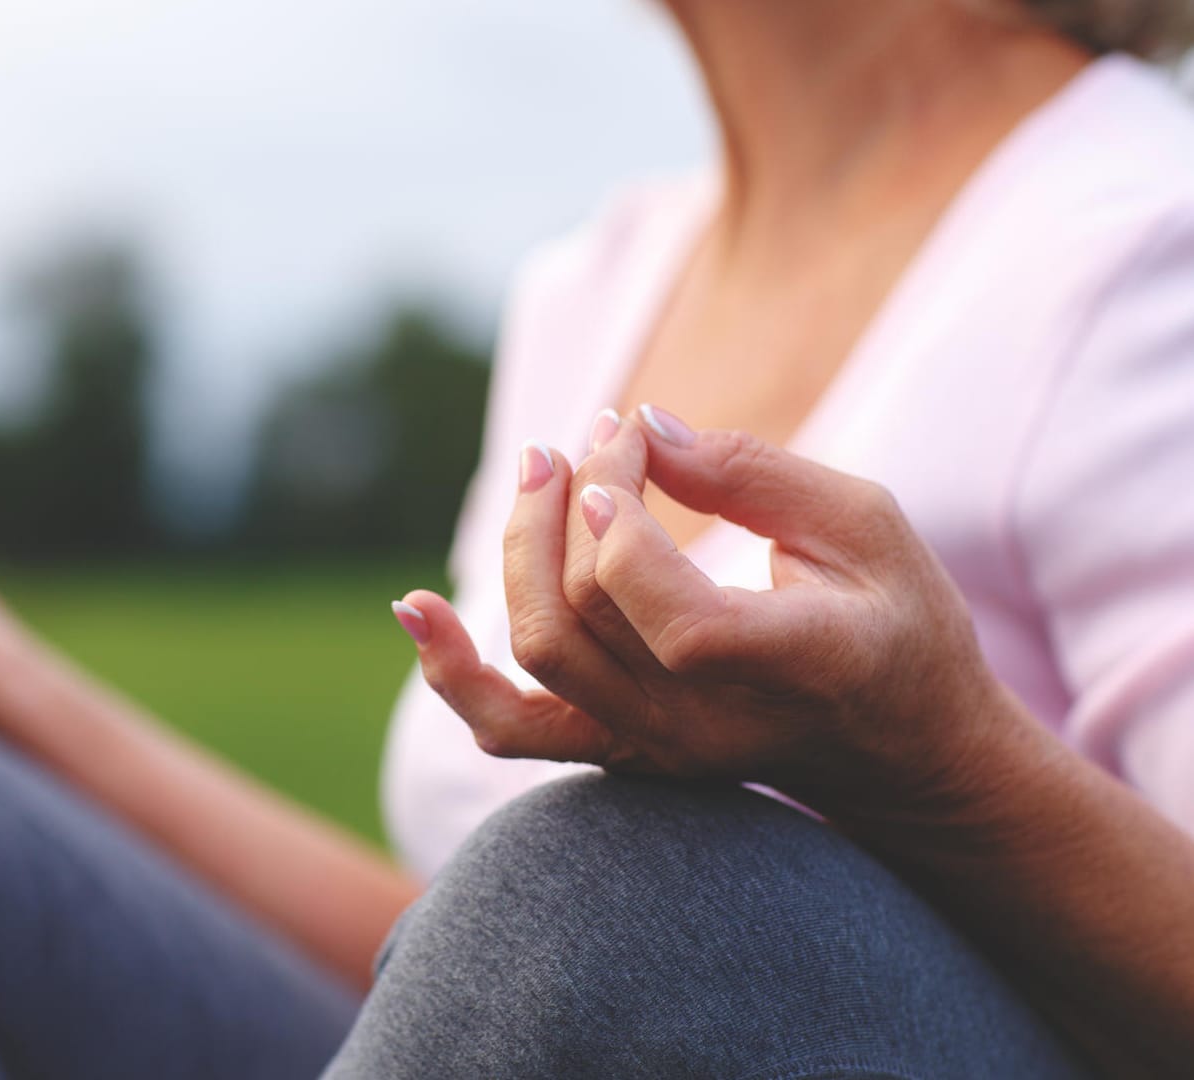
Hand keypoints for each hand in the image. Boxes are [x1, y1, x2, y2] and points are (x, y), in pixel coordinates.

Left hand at [394, 406, 1013, 814]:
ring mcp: (660, 749)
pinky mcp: (622, 751)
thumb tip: (641, 429)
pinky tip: (415, 611)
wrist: (903, 749)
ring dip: (517, 552)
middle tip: (593, 437)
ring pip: (540, 663)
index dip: (624, 532)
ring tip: (540, 470)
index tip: (623, 447)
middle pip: (588, 624)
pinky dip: (454, 674)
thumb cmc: (899, 620)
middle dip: (569, 508)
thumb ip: (755, 473)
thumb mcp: (867, 524)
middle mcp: (715, 726)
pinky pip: (513, 729)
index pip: (677, 621)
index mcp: (799, 666)